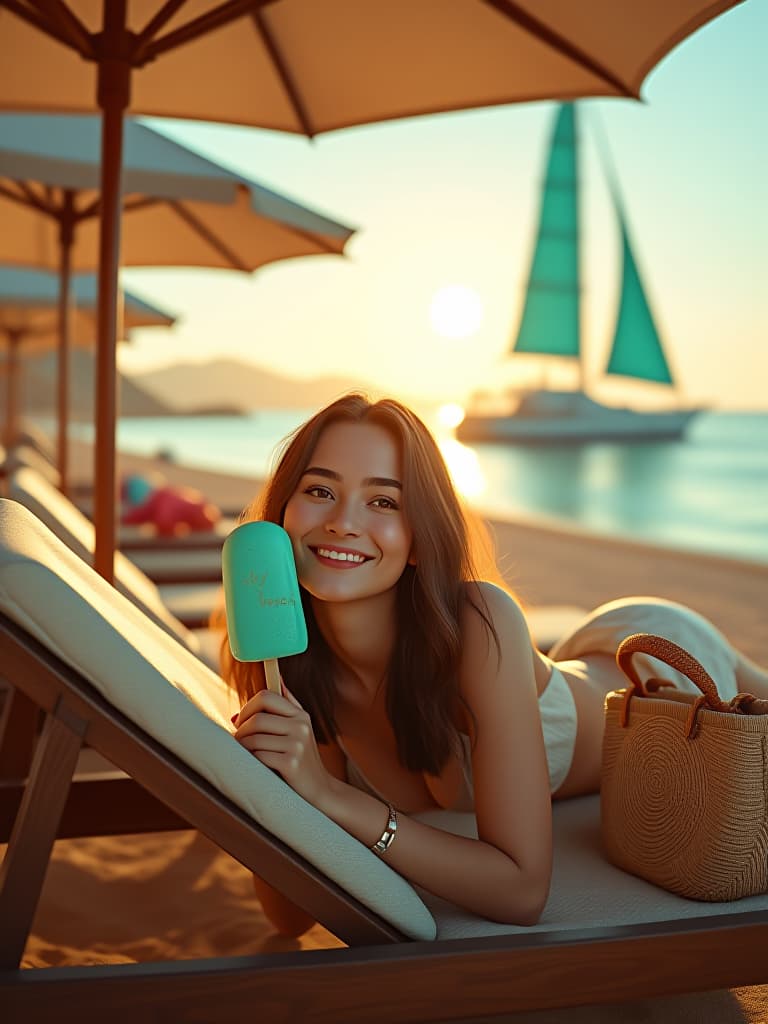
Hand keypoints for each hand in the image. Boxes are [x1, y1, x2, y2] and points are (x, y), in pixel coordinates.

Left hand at [232, 683, 331, 807]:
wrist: (319, 790)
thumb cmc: (302, 758)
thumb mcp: (300, 727)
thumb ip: (288, 703)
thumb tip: (277, 676)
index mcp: (300, 715)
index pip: (266, 696)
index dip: (248, 707)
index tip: (242, 720)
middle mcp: (301, 726)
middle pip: (257, 717)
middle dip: (241, 730)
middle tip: (238, 740)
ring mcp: (297, 744)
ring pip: (254, 738)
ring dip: (242, 747)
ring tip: (244, 754)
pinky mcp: (291, 763)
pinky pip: (259, 755)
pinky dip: (251, 761)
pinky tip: (256, 766)